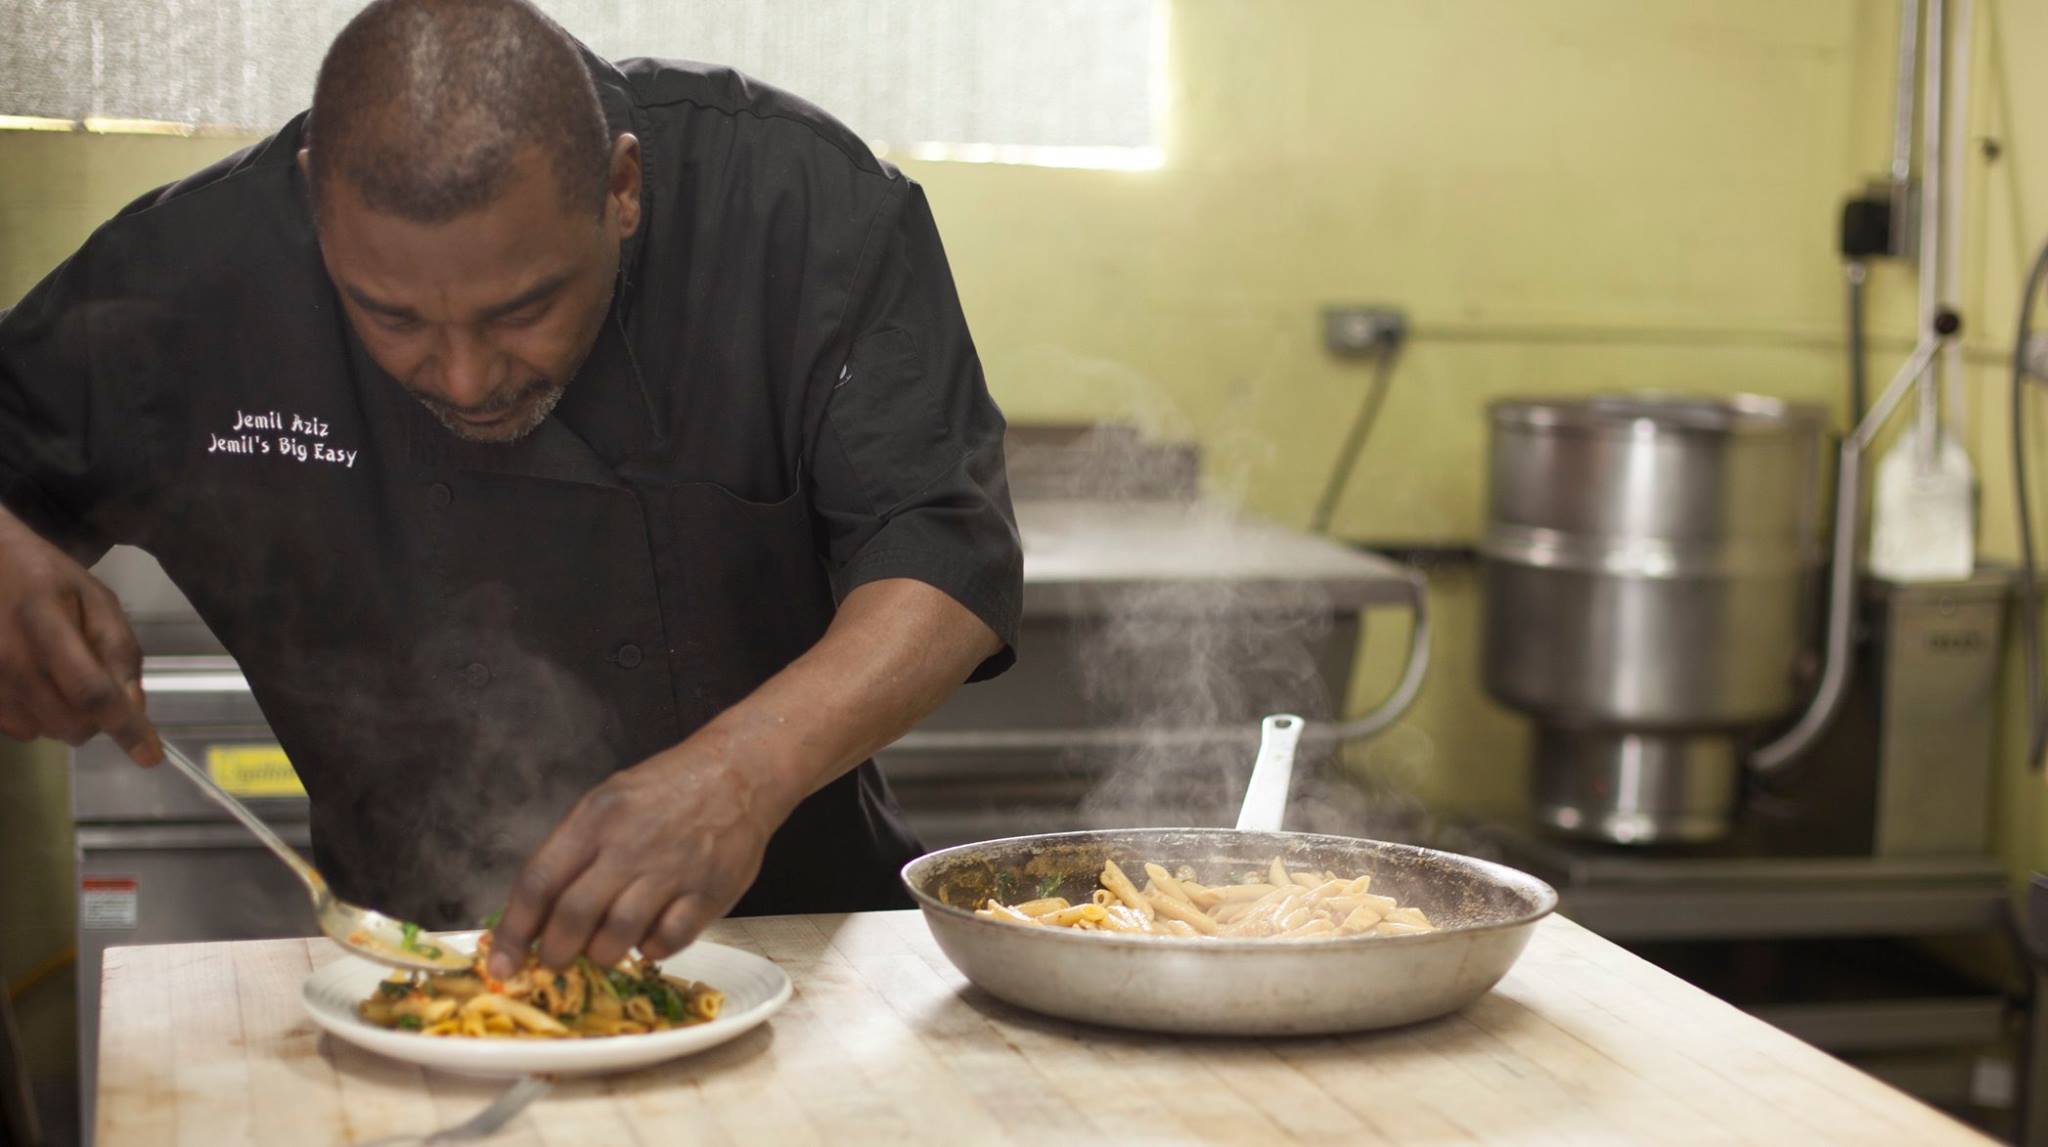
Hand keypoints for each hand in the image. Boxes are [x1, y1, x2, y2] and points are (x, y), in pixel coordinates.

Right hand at [0, 511, 159, 764]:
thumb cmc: (42, 578)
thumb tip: (134, 708)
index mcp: (43, 621)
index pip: (90, 690)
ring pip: (45, 731)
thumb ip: (119, 650)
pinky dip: (38, 716)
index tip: (150, 756)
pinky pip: (18, 729)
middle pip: (69, 721)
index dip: (124, 727)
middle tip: (98, 684)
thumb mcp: (95, 598)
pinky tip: (34, 681)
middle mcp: (5, 655)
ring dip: (67, 717)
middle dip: (99, 718)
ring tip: (59, 674)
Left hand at [487, 735, 782, 977]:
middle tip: (555, 963)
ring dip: (601, 955)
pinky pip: (668, 941)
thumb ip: (573, 853)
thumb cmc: (665, 789)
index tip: (500, 964)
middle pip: (574, 916)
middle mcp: (630, 844)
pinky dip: (651, 950)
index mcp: (596, 818)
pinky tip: (649, 938)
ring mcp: (672, 869)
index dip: (513, 931)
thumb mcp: (608, 801)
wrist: (739, 771)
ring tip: (603, 950)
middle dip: (555, 954)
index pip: (539, 882)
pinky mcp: (710, 891)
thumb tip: (534, 917)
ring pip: (617, 936)